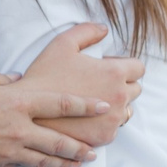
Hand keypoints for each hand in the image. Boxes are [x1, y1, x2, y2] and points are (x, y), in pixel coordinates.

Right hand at [0, 66, 103, 166]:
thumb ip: (2, 79)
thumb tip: (19, 81)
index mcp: (16, 100)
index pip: (61, 103)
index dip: (85, 104)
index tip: (104, 104)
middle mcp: (17, 127)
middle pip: (60, 139)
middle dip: (82, 145)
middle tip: (99, 147)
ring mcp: (8, 150)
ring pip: (46, 159)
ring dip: (67, 161)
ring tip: (82, 161)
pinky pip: (24, 165)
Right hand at [19, 24, 143, 146]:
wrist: (27, 113)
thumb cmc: (44, 75)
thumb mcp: (61, 44)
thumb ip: (86, 31)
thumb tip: (104, 29)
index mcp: (114, 73)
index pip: (138, 68)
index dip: (123, 65)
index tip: (107, 68)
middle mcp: (119, 97)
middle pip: (135, 90)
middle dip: (121, 85)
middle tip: (98, 85)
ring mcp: (114, 120)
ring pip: (126, 110)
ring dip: (115, 106)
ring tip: (92, 103)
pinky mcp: (105, 137)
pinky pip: (114, 128)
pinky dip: (104, 123)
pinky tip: (86, 118)